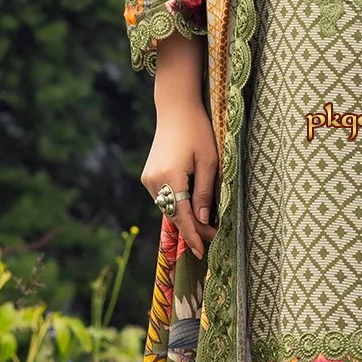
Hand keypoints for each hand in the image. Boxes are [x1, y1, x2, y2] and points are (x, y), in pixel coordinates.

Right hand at [141, 99, 219, 260]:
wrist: (175, 110)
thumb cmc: (198, 131)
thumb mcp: (209, 162)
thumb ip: (204, 193)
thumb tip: (203, 221)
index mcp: (170, 177)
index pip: (182, 216)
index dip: (194, 236)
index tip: (204, 252)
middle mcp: (153, 181)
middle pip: (174, 215)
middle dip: (193, 228)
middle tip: (213, 237)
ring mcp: (148, 178)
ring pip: (167, 208)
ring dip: (185, 218)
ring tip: (206, 226)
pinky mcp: (147, 175)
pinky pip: (163, 198)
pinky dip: (177, 206)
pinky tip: (192, 210)